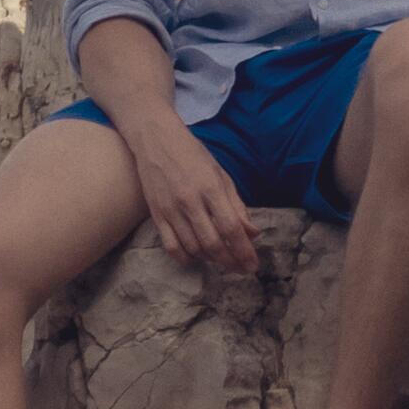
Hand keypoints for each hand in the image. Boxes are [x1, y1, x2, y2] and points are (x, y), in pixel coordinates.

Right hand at [122, 115, 257, 272]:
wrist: (155, 140)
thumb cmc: (193, 155)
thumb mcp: (221, 175)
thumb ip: (237, 206)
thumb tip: (253, 233)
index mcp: (211, 188)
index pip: (231, 228)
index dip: (244, 251)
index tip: (252, 265)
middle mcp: (190, 201)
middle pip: (213, 243)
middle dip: (230, 262)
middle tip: (240, 269)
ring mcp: (171, 209)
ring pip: (193, 248)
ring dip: (210, 260)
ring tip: (221, 260)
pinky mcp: (156, 214)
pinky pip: (171, 246)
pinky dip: (185, 257)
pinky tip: (195, 257)